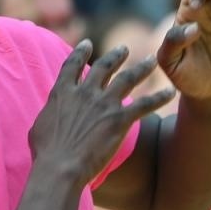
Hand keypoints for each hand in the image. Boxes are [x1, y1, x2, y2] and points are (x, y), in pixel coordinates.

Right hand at [29, 40, 176, 184]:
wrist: (61, 166)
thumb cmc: (46, 152)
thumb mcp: (39, 126)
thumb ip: (48, 113)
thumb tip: (50, 113)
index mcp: (63, 92)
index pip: (72, 65)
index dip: (79, 52)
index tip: (87, 43)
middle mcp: (85, 92)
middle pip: (104, 67)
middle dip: (115, 56)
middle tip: (124, 49)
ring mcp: (104, 104)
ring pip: (128, 78)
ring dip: (141, 68)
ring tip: (151, 60)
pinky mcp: (120, 119)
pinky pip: (145, 104)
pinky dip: (160, 97)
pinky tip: (171, 92)